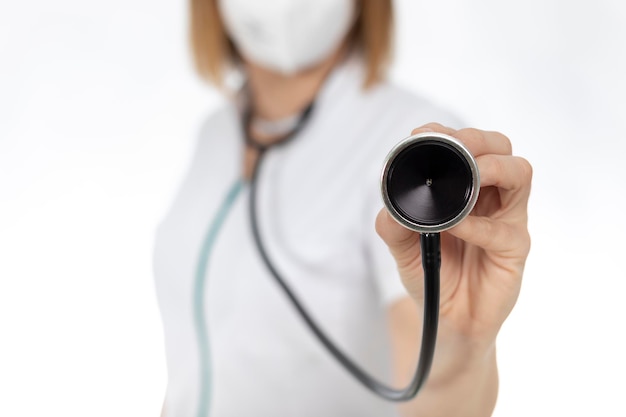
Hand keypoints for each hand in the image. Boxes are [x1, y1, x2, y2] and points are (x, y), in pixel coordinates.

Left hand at [376, 123, 531, 381]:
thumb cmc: (432, 274)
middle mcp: (490, 197)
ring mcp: (507, 219)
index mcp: (465, 187)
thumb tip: (389, 199)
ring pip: (519, 173)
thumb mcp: (403, 245)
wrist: (447, 320)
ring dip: (490, 168)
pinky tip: (453, 227)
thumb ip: (393, 222)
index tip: (421, 135)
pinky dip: (476, 224)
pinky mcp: (515, 249)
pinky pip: (503, 229)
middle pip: (500, 147)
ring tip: (466, 178)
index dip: (446, 134)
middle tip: (452, 151)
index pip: (467, 145)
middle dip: (475, 140)